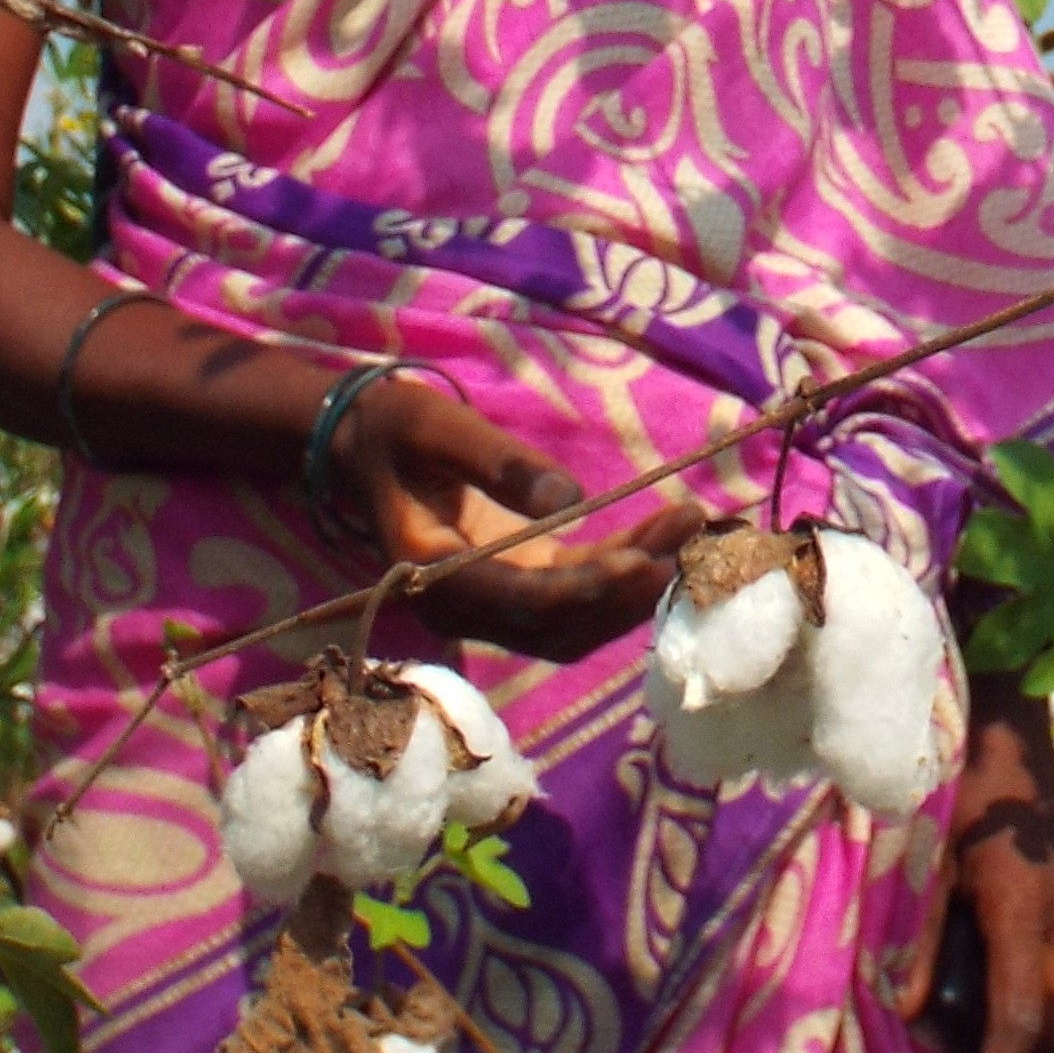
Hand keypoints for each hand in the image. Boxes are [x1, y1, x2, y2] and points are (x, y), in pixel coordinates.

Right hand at [329, 373, 697, 662]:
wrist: (363, 447)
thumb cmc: (396, 429)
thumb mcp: (437, 426)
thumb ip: (497, 461)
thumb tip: (569, 498)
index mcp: (433, 574)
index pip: (521, 601)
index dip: (585, 587)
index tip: (643, 559)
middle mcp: (464, 606)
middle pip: (559, 626)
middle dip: (628, 589)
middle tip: (686, 534)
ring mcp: (493, 604)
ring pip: (576, 622)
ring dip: (636, 586)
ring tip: (690, 527)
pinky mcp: (518, 585)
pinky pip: (578, 596)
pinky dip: (624, 572)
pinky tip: (668, 534)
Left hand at [926, 665, 1053, 1052]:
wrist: (1003, 706)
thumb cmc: (948, 775)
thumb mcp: (923, 858)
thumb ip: (922, 939)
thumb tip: (909, 1016)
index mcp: (1023, 903)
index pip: (1023, 1020)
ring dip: (1030, 1033)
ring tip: (971, 1044)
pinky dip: (1035, 993)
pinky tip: (988, 986)